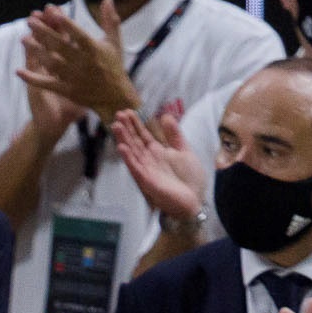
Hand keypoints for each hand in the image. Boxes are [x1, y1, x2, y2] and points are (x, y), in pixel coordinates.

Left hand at [16, 1, 138, 123]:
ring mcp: (74, 78)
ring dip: (36, 51)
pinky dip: (32, 78)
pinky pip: (47, 84)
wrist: (114, 97)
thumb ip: (110, 20)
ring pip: (51, 63)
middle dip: (44, 32)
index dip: (67, 24)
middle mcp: (83, 63)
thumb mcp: (114, 42)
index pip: (79, 35)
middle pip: (60, 46)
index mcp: (94, 50)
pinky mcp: (67, 90)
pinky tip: (19, 71)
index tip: (55, 13)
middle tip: (30, 21)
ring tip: (23, 39)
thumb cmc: (114, 66)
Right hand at [112, 99, 202, 226]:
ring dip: (124, 140)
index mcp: (157, 152)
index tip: (127, 111)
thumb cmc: (190, 179)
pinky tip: (122, 148)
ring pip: (132, 153)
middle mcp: (149, 160)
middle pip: (135, 142)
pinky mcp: (147, 182)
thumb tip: (165, 116)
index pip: (143, 135)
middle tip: (118, 114)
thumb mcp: (184, 151)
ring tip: (116, 126)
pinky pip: (136, 169)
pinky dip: (129, 158)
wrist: (195, 200)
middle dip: (126, 129)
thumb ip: (174, 135)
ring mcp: (146, 171)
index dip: (135, 124)